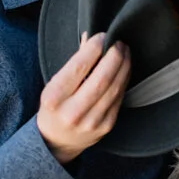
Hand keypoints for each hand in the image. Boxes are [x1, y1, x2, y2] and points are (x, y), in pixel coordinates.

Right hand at [38, 33, 130, 163]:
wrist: (56, 142)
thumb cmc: (54, 107)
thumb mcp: (53, 86)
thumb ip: (73, 65)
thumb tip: (90, 38)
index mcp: (54, 98)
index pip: (78, 67)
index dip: (94, 48)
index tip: (101, 36)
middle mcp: (72, 112)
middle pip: (101, 78)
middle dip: (114, 56)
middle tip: (118, 42)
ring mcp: (91, 121)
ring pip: (114, 88)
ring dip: (123, 66)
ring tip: (124, 51)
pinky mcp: (106, 126)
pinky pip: (119, 98)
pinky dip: (124, 80)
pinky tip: (125, 68)